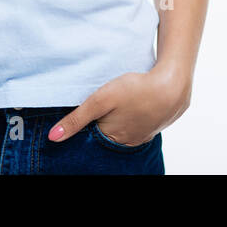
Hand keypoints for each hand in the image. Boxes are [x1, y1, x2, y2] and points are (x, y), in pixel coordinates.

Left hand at [47, 66, 190, 146]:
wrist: (174, 85)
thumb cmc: (137, 90)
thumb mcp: (101, 99)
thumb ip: (77, 118)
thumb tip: (53, 138)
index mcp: (112, 138)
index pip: (92, 137)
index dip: (87, 126)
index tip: (87, 113)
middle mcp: (128, 142)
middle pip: (108, 135)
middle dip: (103, 124)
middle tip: (105, 106)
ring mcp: (144, 135)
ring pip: (125, 130)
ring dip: (120, 120)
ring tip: (121, 104)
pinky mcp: (157, 124)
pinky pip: (140, 124)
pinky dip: (136, 117)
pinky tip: (136, 105)